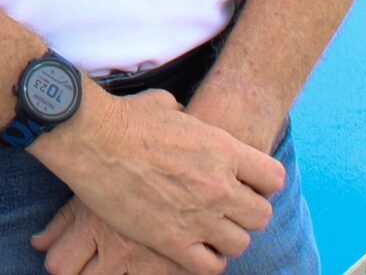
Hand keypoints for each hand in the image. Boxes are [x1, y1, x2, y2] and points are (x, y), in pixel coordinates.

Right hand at [28, 87, 283, 274]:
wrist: (91, 139)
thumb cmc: (125, 118)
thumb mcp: (169, 107)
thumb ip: (190, 120)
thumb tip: (185, 117)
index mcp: (223, 149)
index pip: (274, 178)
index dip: (261, 182)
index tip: (244, 183)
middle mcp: (219, 186)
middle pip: (262, 216)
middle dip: (246, 213)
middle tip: (225, 209)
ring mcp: (198, 217)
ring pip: (240, 244)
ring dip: (227, 238)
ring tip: (208, 230)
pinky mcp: (172, 241)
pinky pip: (210, 266)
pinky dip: (206, 260)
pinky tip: (192, 248)